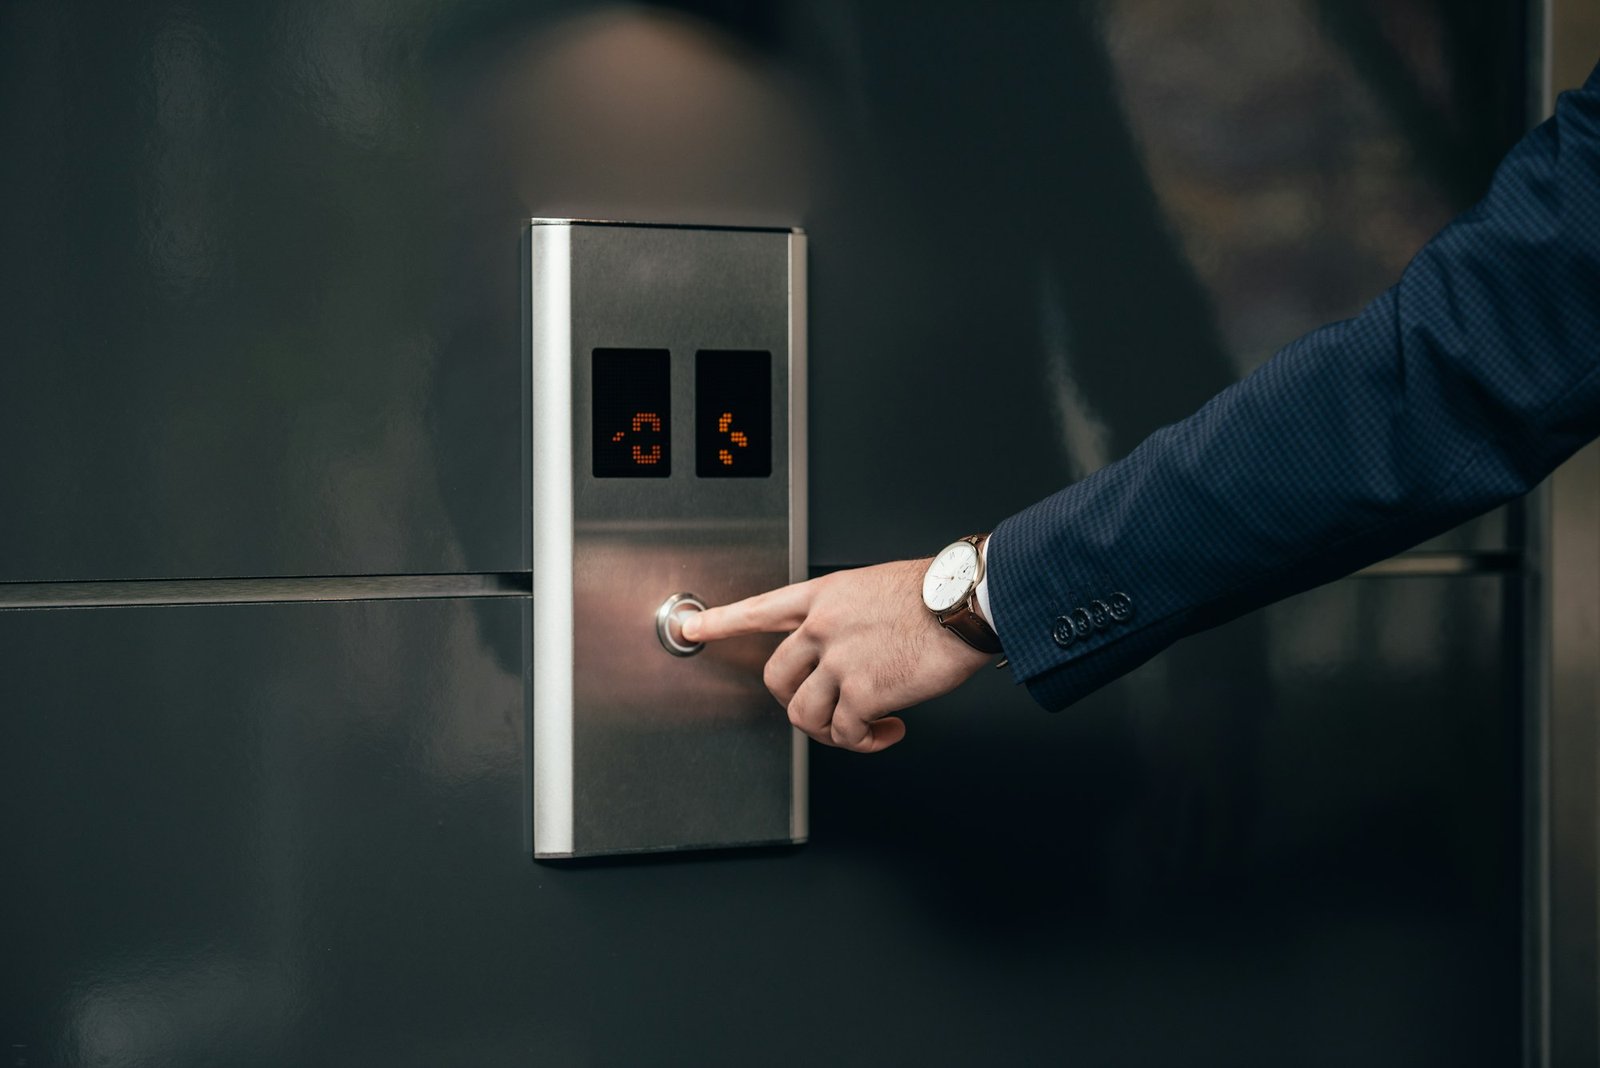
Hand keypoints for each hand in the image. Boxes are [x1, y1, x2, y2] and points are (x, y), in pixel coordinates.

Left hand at [679, 560, 992, 752]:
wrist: (965, 602)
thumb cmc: (937, 594)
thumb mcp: (876, 587)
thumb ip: (850, 616)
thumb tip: (852, 647)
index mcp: (824, 596)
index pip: (760, 608)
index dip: (722, 621)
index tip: (692, 628)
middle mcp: (821, 627)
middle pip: (775, 677)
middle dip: (796, 702)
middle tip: (828, 710)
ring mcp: (838, 660)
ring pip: (805, 714)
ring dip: (833, 731)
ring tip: (866, 727)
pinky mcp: (863, 692)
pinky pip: (846, 733)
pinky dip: (866, 742)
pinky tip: (888, 731)